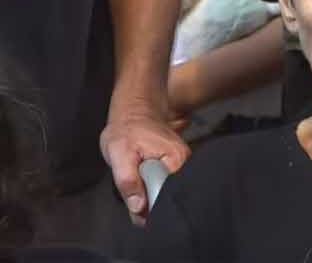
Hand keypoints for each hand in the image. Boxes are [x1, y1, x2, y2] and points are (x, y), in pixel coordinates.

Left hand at [100, 94, 190, 224]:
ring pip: (164, 193)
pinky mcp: (175, 166)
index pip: (167, 196)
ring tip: (137, 176)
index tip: (135, 202)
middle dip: (148, 199)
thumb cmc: (127, 128)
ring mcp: (181, 164)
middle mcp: (184, 162)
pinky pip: (163, 185)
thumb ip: (128, 181)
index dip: (148, 204)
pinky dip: (150, 186)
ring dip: (147, 192)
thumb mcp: (119, 153)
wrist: (133, 111)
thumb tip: (138, 207)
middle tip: (132, 184)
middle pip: (168, 196)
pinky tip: (142, 176)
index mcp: (177, 159)